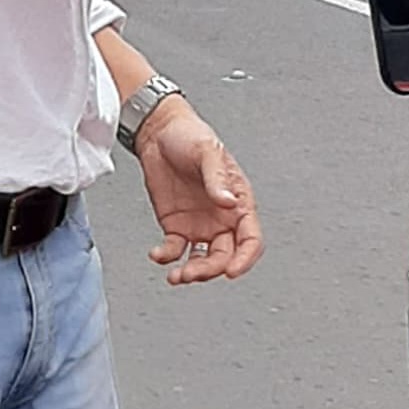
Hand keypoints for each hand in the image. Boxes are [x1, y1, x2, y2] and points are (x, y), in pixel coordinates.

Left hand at [135, 99, 261, 284]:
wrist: (158, 132)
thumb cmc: (190, 136)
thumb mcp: (207, 151)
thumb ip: (217, 179)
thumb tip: (228, 202)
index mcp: (238, 202)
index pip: (251, 239)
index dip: (245, 259)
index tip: (231, 271)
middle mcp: (221, 219)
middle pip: (225, 256)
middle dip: (211, 270)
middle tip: (192, 273)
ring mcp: (199, 225)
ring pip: (202, 260)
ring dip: (192, 271)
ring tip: (177, 275)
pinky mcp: (175, 226)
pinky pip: (175, 250)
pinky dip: (167, 257)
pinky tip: (157, 255)